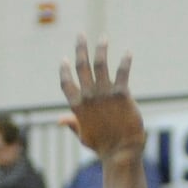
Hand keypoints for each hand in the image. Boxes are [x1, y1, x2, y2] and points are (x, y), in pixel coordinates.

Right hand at [58, 36, 143, 158]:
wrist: (122, 152)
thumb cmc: (103, 146)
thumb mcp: (83, 136)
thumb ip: (72, 124)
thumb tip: (59, 120)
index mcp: (77, 106)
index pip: (66, 83)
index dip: (64, 70)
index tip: (65, 59)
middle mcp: (88, 96)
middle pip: (81, 66)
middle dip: (80, 48)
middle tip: (81, 35)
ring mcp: (105, 94)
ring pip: (100, 63)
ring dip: (100, 48)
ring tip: (103, 37)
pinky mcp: (121, 94)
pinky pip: (122, 72)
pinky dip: (125, 61)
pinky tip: (128, 53)